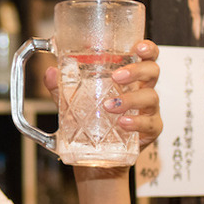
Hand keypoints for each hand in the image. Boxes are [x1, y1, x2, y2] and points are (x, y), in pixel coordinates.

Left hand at [43, 39, 161, 151]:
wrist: (95, 156)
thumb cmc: (90, 123)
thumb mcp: (73, 103)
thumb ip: (61, 88)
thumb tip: (51, 73)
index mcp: (128, 78)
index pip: (145, 56)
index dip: (147, 48)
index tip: (138, 47)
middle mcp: (141, 90)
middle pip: (152, 71)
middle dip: (137, 70)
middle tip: (117, 77)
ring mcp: (148, 110)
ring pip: (151, 97)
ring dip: (130, 99)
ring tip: (109, 105)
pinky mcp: (150, 130)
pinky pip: (150, 123)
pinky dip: (137, 122)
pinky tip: (123, 123)